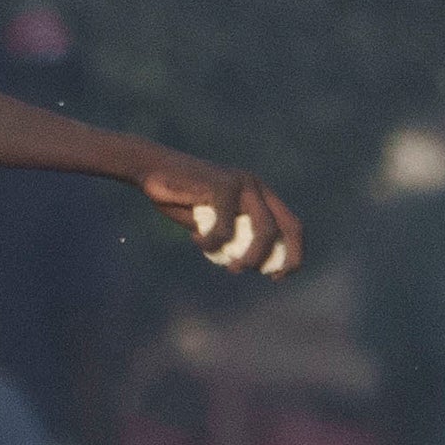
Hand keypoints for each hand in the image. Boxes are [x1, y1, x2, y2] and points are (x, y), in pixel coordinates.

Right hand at [141, 153, 303, 279]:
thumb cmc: (179, 197)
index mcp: (259, 193)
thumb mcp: (210, 221)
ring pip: (264, 230)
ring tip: (232, 268)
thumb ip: (230, 235)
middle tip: (264, 276)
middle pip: (288, 228)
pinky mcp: (223, 185)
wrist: (151, 168)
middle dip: (282, 258)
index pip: (290, 225)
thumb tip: (252, 264)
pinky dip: (213, 243)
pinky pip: (226, 228)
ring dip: (251, 257)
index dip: (292, 253)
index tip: (278, 276)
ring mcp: (242, 184)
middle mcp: (256, 186)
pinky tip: (197, 241)